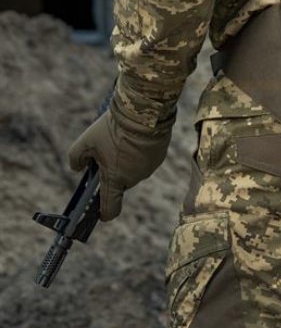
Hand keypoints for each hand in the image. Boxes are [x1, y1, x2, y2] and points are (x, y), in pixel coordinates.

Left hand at [68, 103, 173, 220]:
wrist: (143, 114)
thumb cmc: (113, 129)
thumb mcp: (85, 141)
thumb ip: (75, 159)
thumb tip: (77, 168)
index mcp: (114, 179)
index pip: (111, 209)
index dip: (104, 213)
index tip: (99, 212)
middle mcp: (133, 179)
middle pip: (120, 183)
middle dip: (113, 173)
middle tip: (105, 153)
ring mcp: (148, 169)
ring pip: (133, 171)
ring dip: (127, 162)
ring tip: (122, 140)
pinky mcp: (158, 158)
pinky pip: (146, 160)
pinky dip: (139, 153)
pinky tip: (135, 138)